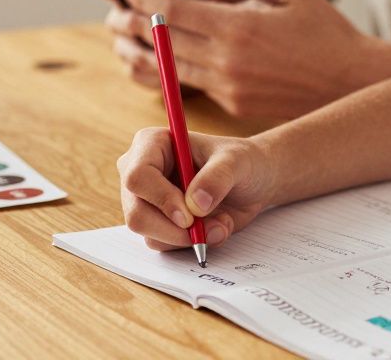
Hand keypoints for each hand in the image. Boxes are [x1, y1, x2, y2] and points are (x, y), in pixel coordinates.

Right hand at [85, 0, 211, 88]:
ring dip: (146, 48)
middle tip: (154, 23)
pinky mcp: (136, 69)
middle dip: (132, 21)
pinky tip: (175, 68)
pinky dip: (154, 70)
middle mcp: (122, 17)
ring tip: (171, 48)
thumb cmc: (202, 1)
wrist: (216, 34)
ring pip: (124, 49)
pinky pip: (137, 72)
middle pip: (114, 21)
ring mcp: (126, 45)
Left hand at [113, 0, 379, 118]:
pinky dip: (171, 71)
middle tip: (116, 11)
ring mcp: (229, 85)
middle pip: (164, 40)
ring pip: (171, 67)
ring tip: (125, 38)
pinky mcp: (234, 103)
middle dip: (135, 23)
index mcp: (240, 25)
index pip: (175, 11)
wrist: (350, 82)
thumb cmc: (327, 31)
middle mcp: (229, 58)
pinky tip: (159, 61)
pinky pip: (193, 84)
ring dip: (144, 51)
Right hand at [117, 128, 274, 251]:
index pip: (137, 177)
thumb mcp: (236, 162)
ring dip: (190, 237)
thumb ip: (217, 178)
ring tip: (222, 221)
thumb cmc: (242, 161)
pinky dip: (193, 242)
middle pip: (136, 213)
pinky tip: (215, 226)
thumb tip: (195, 204)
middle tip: (204, 230)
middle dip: (173, 229)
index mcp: (152, 144)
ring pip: (150, 234)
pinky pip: (165, 245)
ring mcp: (148, 201)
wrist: (254, 181)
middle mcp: (142, 174)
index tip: (189, 216)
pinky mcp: (158, 223)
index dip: (161, 199)